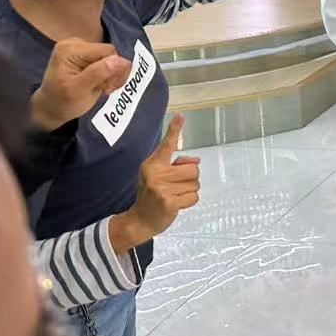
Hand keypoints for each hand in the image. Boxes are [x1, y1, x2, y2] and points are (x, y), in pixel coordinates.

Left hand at [30, 40, 131, 130]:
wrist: (51, 108)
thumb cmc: (62, 102)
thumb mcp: (79, 91)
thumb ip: (98, 73)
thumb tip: (121, 60)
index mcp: (70, 49)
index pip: (108, 51)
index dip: (115, 69)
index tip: (110, 88)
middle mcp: (74, 43)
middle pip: (110, 53)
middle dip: (112, 72)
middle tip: (106, 90)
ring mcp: (79, 47)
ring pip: (110, 57)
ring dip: (111, 74)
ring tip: (102, 88)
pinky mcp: (84, 53)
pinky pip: (105, 60)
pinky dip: (107, 73)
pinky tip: (100, 83)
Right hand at [109, 116, 197, 251]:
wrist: (139, 220)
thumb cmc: (153, 193)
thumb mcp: (159, 176)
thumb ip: (177, 165)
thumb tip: (196, 161)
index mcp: (153, 164)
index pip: (167, 145)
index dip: (174, 130)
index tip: (181, 116)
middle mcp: (156, 174)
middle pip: (194, 170)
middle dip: (190, 179)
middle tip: (176, 186)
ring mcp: (161, 188)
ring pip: (195, 184)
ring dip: (189, 191)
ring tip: (174, 195)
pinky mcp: (169, 202)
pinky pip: (193, 197)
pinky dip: (188, 202)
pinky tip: (176, 204)